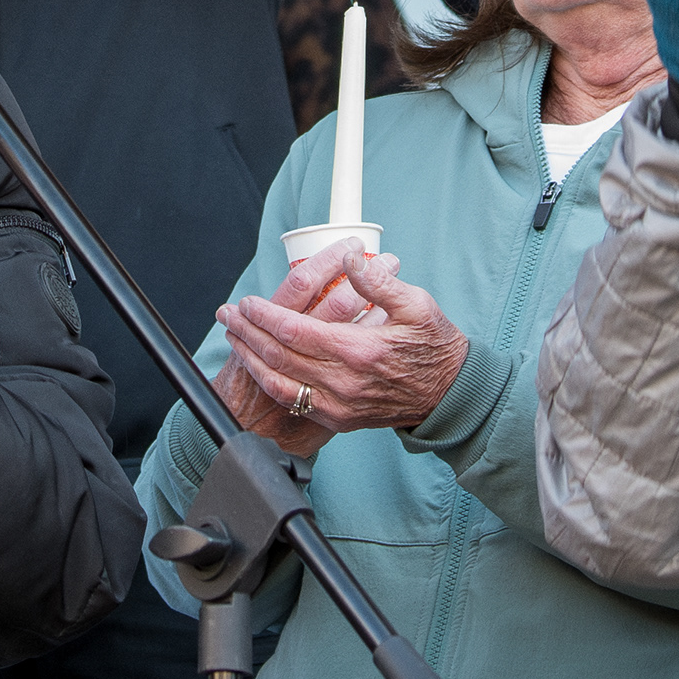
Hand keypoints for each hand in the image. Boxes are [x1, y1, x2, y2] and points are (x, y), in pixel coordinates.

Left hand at [215, 246, 466, 443]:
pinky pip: (294, 401)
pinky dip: (271, 382)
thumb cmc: (434, 347)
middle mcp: (343, 382)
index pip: (294, 331)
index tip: (248, 301)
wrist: (449, 395)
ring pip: (280, 381)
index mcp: (359, 351)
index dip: (265, 315)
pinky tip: (260, 366)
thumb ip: (379, 282)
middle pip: (278, 356)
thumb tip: (350, 259)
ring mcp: (339, 405)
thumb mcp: (417, 304)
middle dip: (248, 333)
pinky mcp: (339, 419)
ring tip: (233, 337)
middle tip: (229, 314)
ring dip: (251, 358)